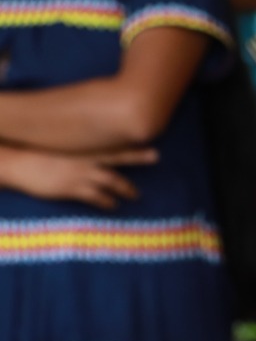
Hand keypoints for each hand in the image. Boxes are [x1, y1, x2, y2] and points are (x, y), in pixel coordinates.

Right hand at [0, 146, 157, 209]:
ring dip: (126, 188)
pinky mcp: (71, 188)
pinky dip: (108, 202)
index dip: (128, 138)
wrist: (14, 162)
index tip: (145, 134)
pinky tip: (114, 206)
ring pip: (111, 181)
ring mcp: (79, 173)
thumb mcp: (57, 142)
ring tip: (135, 195)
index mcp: (81, 145)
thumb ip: (74, 143)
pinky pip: (96, 197)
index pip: (110, 140)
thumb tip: (86, 142)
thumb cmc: (33, 152)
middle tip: (156, 156)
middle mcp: (84, 157)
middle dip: (138, 156)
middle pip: (117, 156)